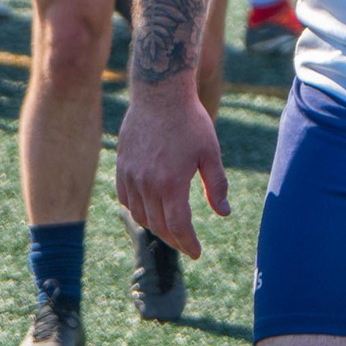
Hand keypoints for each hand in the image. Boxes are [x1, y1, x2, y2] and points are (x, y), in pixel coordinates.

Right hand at [117, 84, 230, 258]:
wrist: (160, 93)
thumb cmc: (190, 121)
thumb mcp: (210, 152)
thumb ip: (217, 185)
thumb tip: (223, 213)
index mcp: (171, 183)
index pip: (178, 227)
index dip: (188, 244)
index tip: (196, 252)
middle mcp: (147, 184)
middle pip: (159, 226)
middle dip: (174, 240)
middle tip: (186, 244)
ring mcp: (131, 176)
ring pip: (140, 215)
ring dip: (156, 227)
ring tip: (170, 229)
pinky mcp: (122, 166)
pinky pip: (126, 199)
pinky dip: (137, 210)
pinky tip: (148, 209)